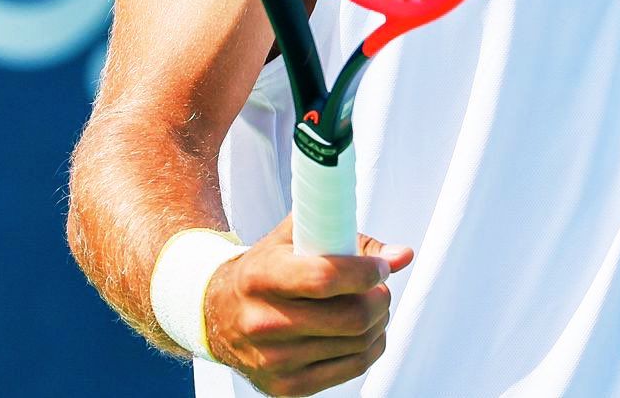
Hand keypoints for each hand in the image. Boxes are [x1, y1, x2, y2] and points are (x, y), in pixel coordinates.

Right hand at [203, 214, 414, 395]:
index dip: (365, 271)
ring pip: (357, 343)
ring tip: (372, 304)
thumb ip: (346, 236)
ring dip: (378, 321)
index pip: (325, 278)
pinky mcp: (287, 387)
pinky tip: (365, 330)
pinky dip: (371, 346)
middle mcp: (263, 322)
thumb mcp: (292, 238)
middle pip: (350, 317)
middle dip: (380, 298)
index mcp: (260, 277)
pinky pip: (352, 368)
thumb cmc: (263, 270)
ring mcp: (274, 360)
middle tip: (380, 286)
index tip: (380, 266)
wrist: (218, 314)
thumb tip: (401, 256)